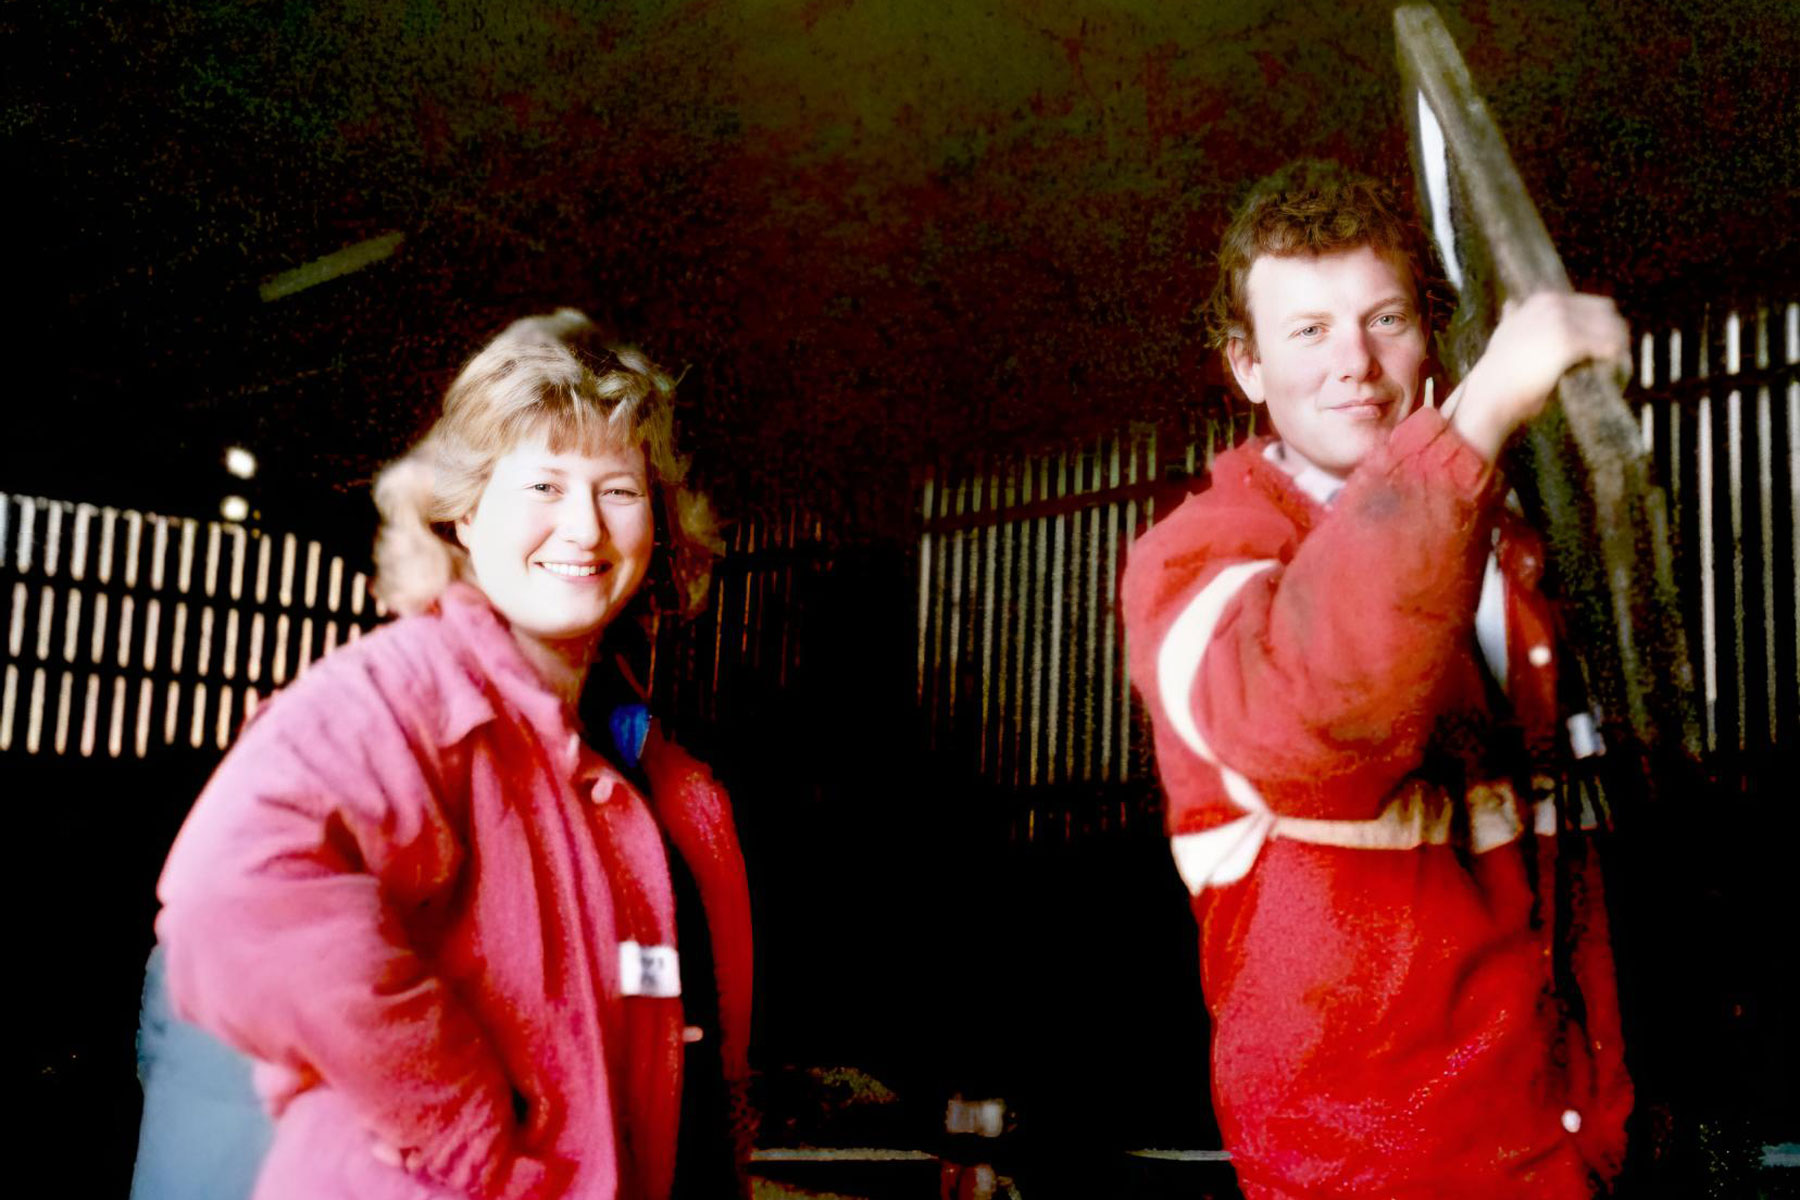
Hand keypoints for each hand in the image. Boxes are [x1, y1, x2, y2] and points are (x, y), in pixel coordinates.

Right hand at [1450, 292, 1631, 462]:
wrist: (1489, 394)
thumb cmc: (1497, 372)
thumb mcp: (1503, 333)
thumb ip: (1513, 317)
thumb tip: (1512, 303)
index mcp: (1542, 300)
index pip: (1590, 304)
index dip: (1601, 324)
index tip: (1604, 343)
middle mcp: (1553, 304)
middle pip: (1606, 312)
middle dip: (1616, 332)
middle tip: (1618, 355)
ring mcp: (1561, 321)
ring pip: (1611, 328)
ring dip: (1620, 345)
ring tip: (1621, 365)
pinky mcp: (1569, 341)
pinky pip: (1607, 346)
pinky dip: (1616, 358)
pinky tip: (1615, 370)